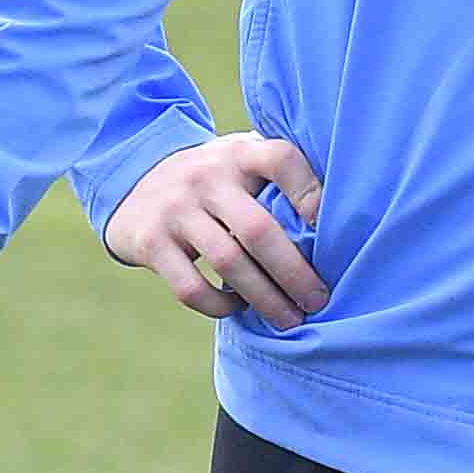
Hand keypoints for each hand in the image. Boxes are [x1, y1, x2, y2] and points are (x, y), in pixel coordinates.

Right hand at [101, 132, 327, 328]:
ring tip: (289, 318)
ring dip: (265, 298)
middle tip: (318, 300)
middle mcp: (206, 177)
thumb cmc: (212, 179)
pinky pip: (191, 287)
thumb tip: (342, 219)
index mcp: (238, 154)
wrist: (132, 178)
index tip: (328, 226)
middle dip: (294, 272)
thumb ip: (277, 175)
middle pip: (258, 229)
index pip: (281, 159)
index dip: (309, 191)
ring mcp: (174, 209)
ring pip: (228, 262)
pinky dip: (221, 305)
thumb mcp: (240, 160)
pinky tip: (238, 307)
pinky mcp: (149, 242)